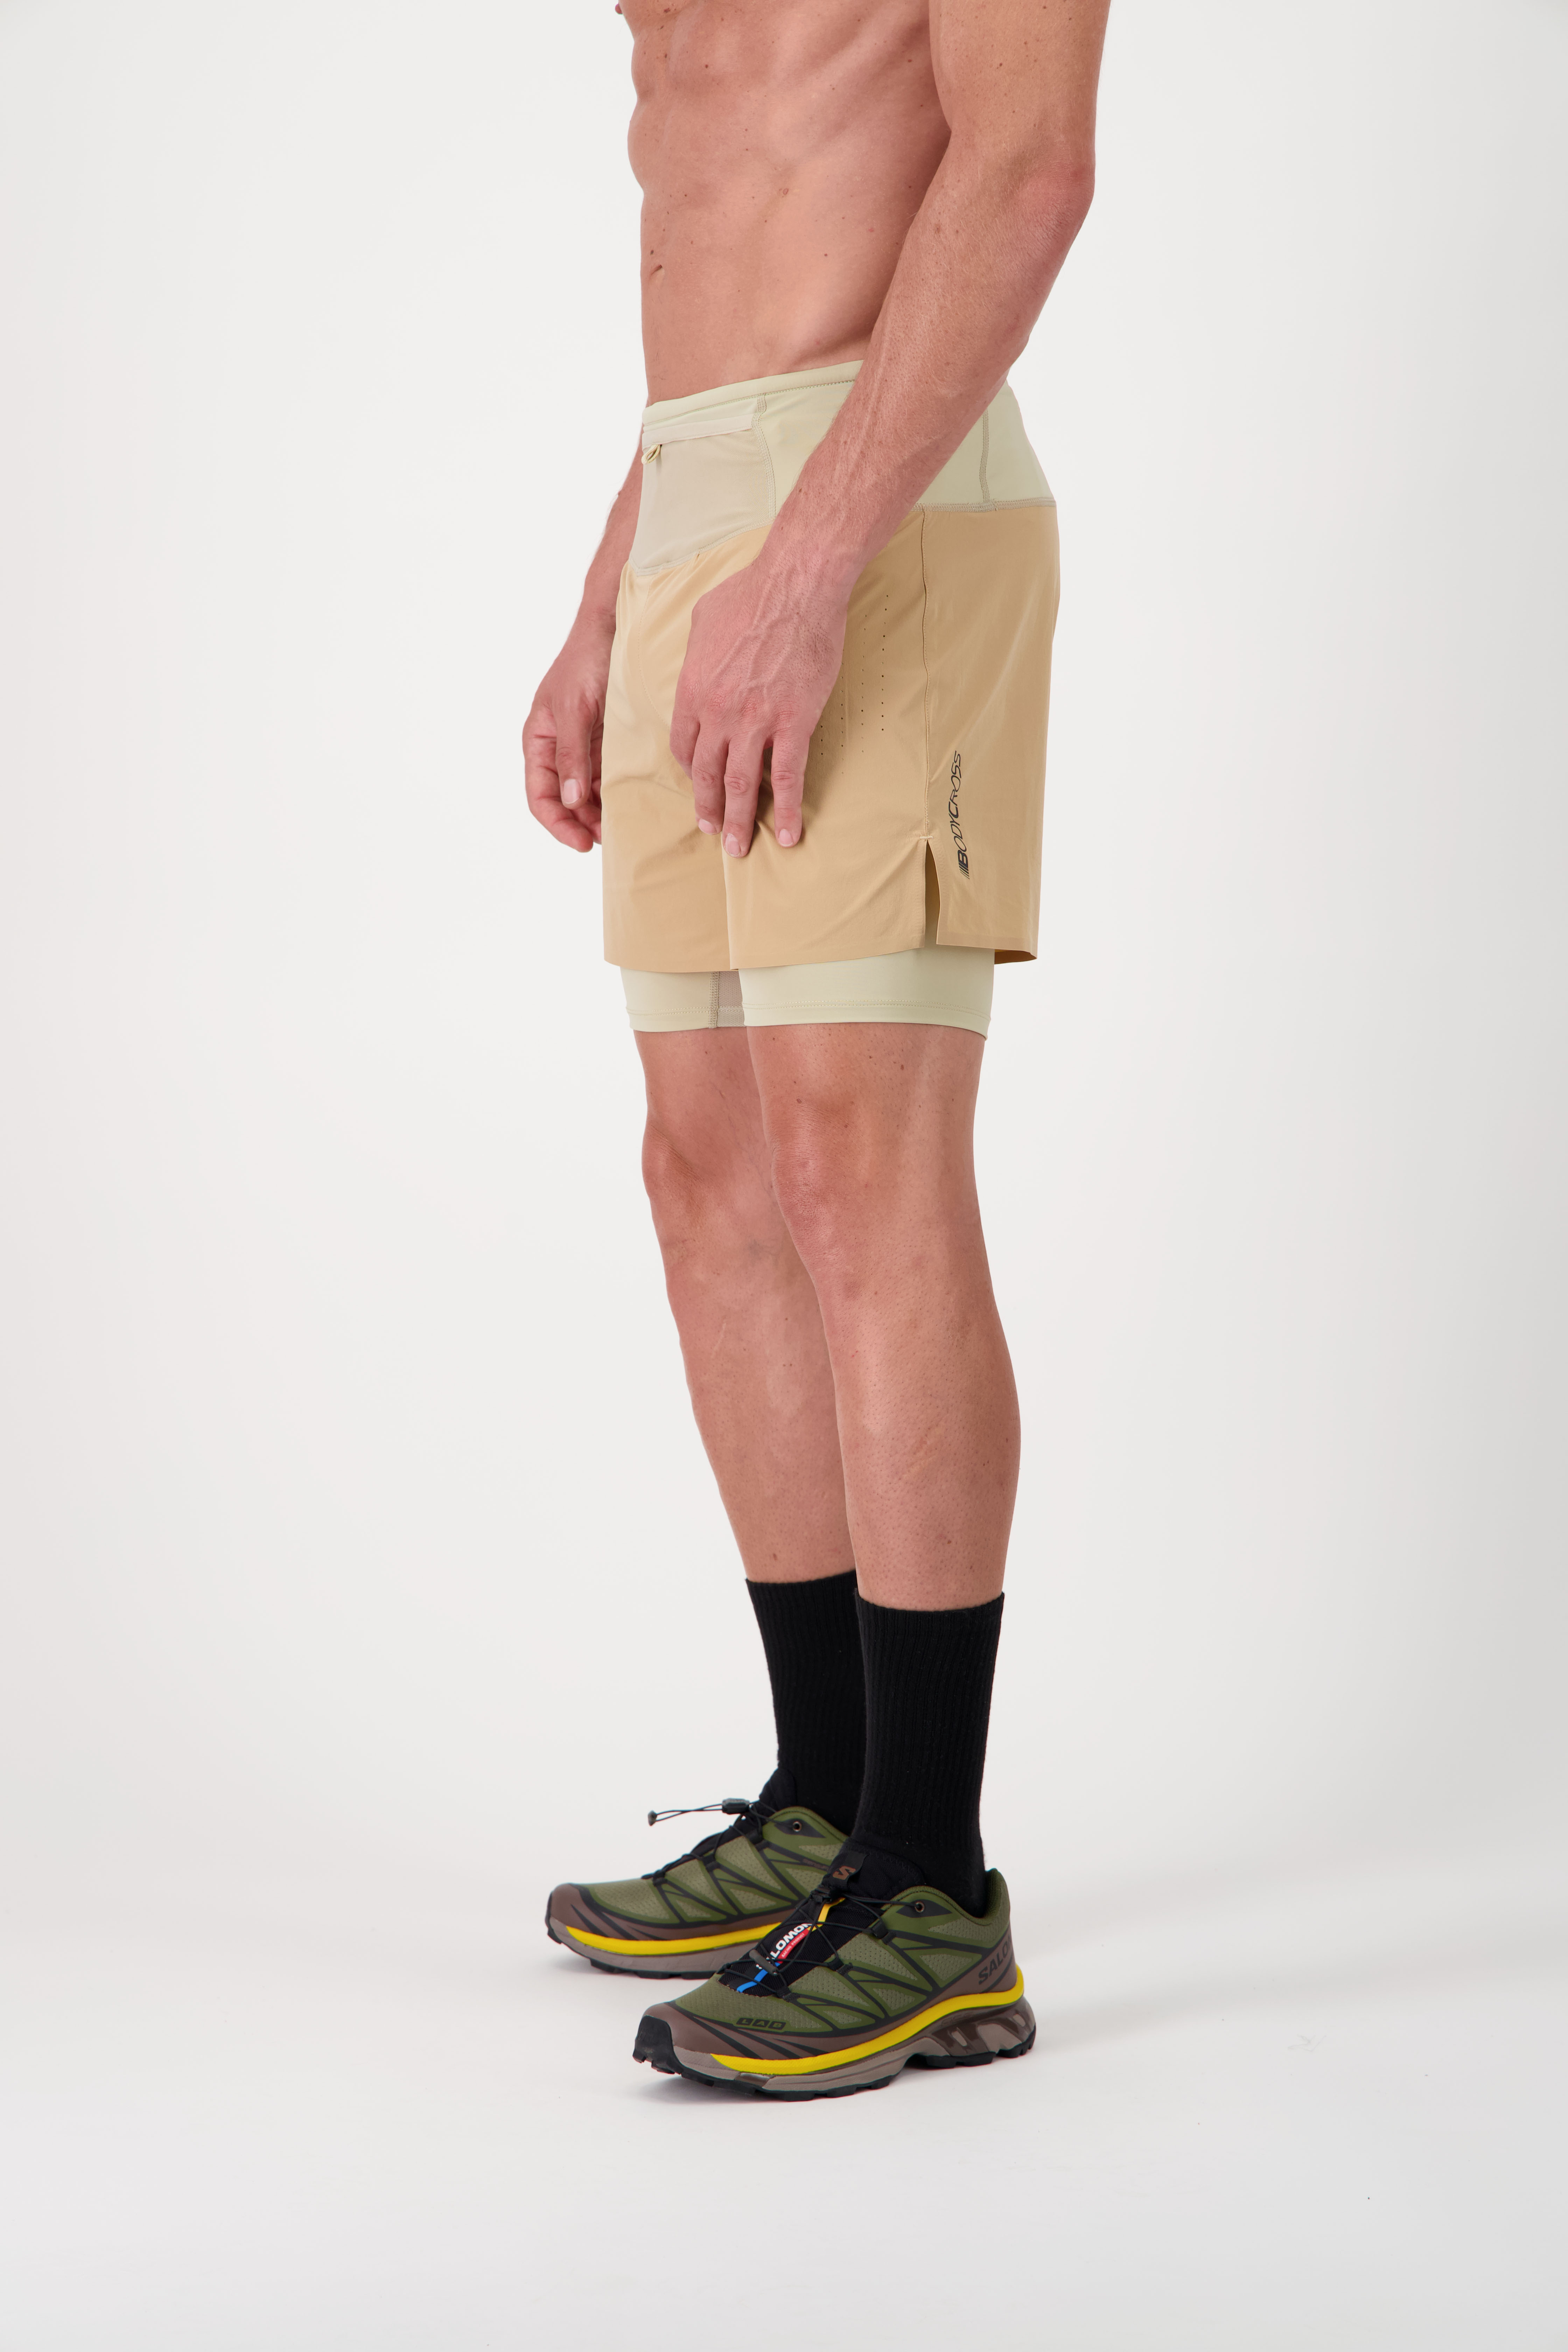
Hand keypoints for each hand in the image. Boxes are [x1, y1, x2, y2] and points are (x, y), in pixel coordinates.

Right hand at [523, 620, 613, 851]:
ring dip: (599, 813)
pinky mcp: (605, 742)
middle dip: (581, 824)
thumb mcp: (574, 710)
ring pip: (586, 793)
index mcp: (538, 740)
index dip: (557, 824)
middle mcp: (557, 747)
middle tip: (608, 841)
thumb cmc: (585, 662)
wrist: (613, 628)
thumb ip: (571, 755)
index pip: (539, 795)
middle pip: (563, 800)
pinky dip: (614, 794)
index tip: (582, 844)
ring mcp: (582, 746)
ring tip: (621, 828)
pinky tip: (630, 803)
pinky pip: (606, 777)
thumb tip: (571, 800)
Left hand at [669, 555, 847, 857]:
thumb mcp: (704, 620)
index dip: (689, 771)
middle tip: (710, 832)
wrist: (796, 583)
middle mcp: (717, 713)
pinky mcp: (793, 723)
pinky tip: (786, 834)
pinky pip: (786, 778)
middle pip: (706, 774)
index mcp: (692, 690)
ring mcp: (755, 722)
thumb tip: (699, 667)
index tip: (698, 785)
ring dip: (738, 821)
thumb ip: (696, 654)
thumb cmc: (751, 592)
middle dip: (707, 810)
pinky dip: (784, 810)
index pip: (683, 746)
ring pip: (740, 785)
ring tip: (738, 848)